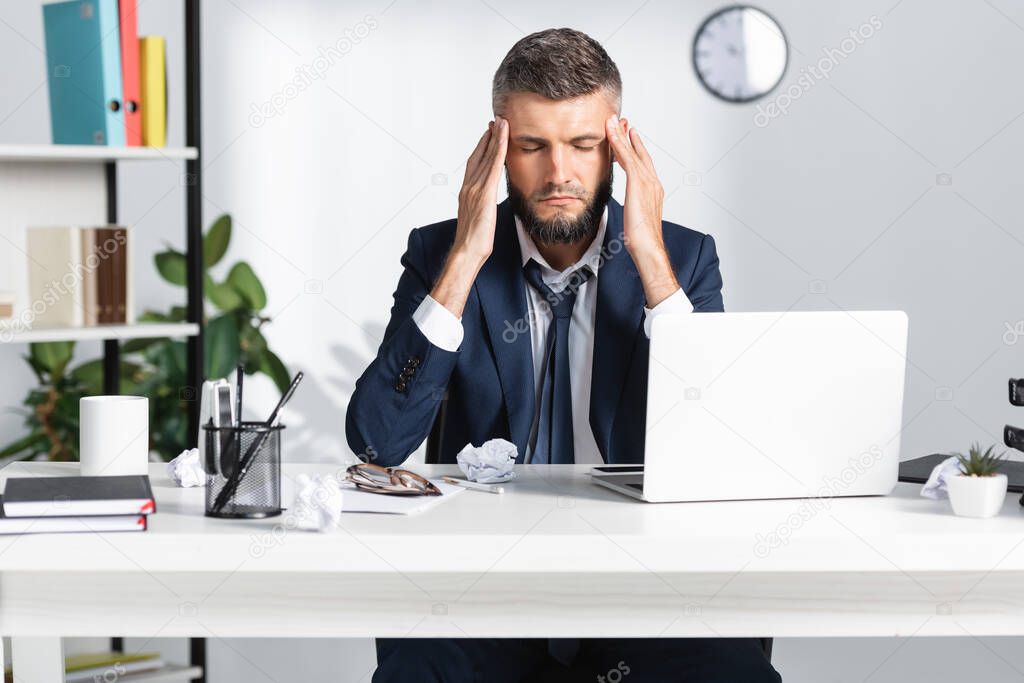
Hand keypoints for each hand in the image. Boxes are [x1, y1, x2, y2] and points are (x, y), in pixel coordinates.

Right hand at [453, 116, 508, 261]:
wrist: (467, 252)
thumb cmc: (473, 242)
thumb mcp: (478, 220)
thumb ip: (481, 207)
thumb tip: (487, 205)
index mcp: (466, 192)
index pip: (474, 164)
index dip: (481, 147)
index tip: (488, 134)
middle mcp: (468, 187)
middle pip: (479, 155)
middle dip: (488, 137)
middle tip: (496, 121)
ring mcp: (475, 189)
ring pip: (486, 157)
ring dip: (495, 138)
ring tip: (502, 123)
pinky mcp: (484, 194)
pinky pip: (493, 167)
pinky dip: (498, 150)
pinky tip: (504, 139)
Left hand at [605, 114, 679, 306]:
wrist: (647, 247)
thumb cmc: (642, 241)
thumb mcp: (635, 220)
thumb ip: (633, 210)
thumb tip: (629, 213)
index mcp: (653, 191)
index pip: (643, 165)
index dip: (635, 150)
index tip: (629, 138)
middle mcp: (653, 183)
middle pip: (640, 154)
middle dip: (630, 137)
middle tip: (623, 122)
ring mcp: (648, 182)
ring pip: (632, 152)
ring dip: (621, 135)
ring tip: (612, 121)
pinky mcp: (639, 183)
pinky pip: (626, 157)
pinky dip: (618, 143)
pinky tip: (610, 133)